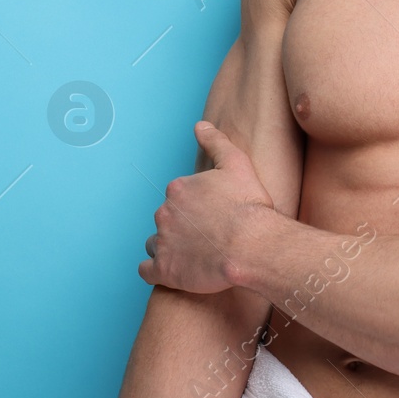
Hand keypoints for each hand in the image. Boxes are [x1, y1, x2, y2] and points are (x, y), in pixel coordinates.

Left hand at [138, 122, 274, 292]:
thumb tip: (200, 125)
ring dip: (167, 248)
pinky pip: (146, 270)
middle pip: (166, 219)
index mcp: (178, 189)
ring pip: (154, 244)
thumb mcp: (236, 163)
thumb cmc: (248, 206)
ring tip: (190, 256)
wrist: (252, 246)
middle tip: (204, 237)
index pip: (177, 198)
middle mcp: (164, 213)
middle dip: (180, 227)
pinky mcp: (164, 270)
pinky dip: (155, 271)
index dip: (194, 207)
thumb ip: (215, 142)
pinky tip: (172, 271)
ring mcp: (162, 242)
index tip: (210, 216)